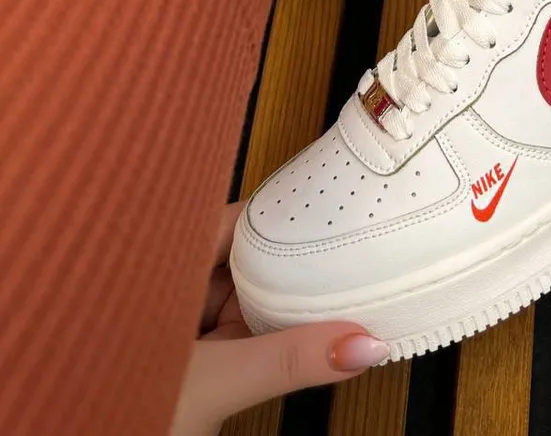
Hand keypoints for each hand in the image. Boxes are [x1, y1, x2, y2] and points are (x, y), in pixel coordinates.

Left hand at [171, 203, 388, 435]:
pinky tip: (303, 333)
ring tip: (339, 285)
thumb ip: (288, 360)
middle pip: (243, 257)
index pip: (233, 219)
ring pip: (241, 296)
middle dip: (289, 260)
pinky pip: (235, 329)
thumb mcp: (216, 383)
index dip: (281, 215)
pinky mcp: (189, 358)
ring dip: (279, 299)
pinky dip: (264, 331)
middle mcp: (164, 283)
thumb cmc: (120, 409)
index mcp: (157, 263)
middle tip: (350, 251)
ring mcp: (175, 322)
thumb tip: (363, 342)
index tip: (332, 209)